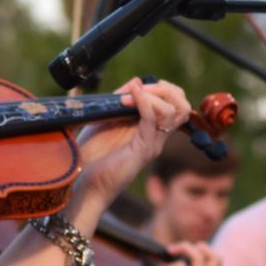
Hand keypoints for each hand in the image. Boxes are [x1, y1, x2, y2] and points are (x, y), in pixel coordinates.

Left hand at [75, 79, 190, 202]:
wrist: (83, 184)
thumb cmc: (91, 155)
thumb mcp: (105, 119)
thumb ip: (120, 100)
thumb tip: (137, 81)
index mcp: (150, 130)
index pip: (175, 104)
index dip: (162, 89)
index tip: (137, 86)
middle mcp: (156, 138)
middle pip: (182, 106)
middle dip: (165, 90)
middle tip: (141, 88)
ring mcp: (152, 145)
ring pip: (174, 112)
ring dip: (154, 96)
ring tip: (132, 94)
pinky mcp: (143, 150)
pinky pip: (153, 121)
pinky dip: (144, 103)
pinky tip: (132, 96)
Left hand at [135, 242, 222, 265]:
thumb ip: (177, 262)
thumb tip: (183, 251)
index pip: (218, 265)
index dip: (205, 251)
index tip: (183, 252)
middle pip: (218, 259)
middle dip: (201, 246)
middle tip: (183, 248)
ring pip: (201, 257)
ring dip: (184, 248)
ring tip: (170, 252)